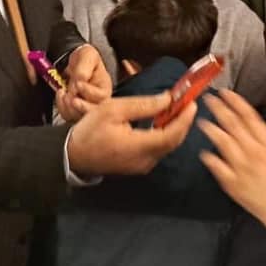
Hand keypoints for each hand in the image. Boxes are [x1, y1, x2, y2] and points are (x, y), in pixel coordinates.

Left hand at [56, 45, 111, 121]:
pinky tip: (60, 95)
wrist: (74, 62)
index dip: (89, 91)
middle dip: (79, 106)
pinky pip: (68, 116)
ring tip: (63, 92)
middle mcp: (97, 101)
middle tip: (70, 96)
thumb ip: (85, 67)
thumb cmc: (85, 59)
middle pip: (92, 112)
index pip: (101, 96)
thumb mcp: (88, 55)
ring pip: (79, 117)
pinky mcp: (74, 110)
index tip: (78, 83)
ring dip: (68, 106)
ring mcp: (85, 107)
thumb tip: (81, 79)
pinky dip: (61, 107)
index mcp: (104, 87)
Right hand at [68, 93, 196, 175]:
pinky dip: (166, 133)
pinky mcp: (139, 165)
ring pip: (168, 145)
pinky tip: (164, 119)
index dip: (184, 119)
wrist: (73, 155)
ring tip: (178, 106)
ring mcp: (142, 165)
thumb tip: (168, 99)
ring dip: (176, 126)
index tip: (192, 102)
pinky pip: (159, 148)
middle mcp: (145, 160)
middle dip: (184, 121)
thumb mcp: (114, 109)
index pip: (171, 135)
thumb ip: (143, 105)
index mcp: (138, 147)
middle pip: (173, 141)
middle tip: (188, 101)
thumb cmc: (91, 130)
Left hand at [199, 89, 265, 232]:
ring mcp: (242, 167)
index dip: (235, 102)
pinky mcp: (234, 184)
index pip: (249, 116)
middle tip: (208, 99)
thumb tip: (260, 125)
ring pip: (223, 143)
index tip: (225, 92)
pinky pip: (218, 168)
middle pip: (233, 125)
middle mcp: (253, 152)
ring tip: (202, 122)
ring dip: (211, 130)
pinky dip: (210, 159)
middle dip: (219, 109)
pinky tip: (204, 152)